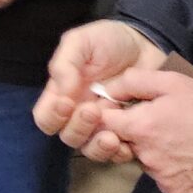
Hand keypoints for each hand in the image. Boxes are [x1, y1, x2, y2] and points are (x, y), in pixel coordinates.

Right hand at [35, 19, 166, 150]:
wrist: (147, 43)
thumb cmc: (110, 40)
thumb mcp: (82, 41)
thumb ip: (66, 63)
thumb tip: (63, 92)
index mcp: (64, 94)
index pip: (46, 118)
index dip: (52, 117)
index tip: (67, 103)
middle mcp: (79, 113)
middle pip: (67, 136)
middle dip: (78, 128)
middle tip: (94, 111)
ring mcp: (103, 124)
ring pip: (90, 149)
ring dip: (97, 146)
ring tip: (111, 136)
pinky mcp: (126, 131)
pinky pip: (117, 153)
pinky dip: (119, 152)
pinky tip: (126, 143)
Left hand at [88, 69, 192, 192]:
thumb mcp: (176, 83)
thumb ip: (137, 82)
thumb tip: (109, 88)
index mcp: (141, 128)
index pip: (106, 124)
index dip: (115, 116)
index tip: (130, 112)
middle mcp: (146, 158)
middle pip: (128, 146)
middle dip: (140, 137)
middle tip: (169, 127)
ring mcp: (162, 181)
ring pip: (150, 165)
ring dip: (160, 156)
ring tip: (188, 144)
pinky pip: (170, 184)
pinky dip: (179, 175)